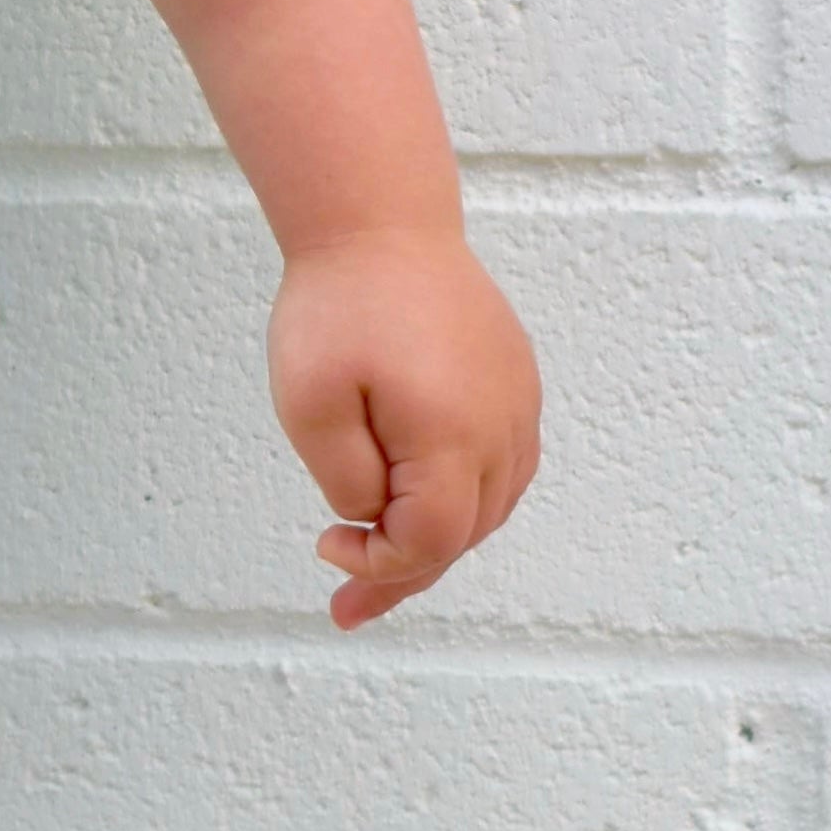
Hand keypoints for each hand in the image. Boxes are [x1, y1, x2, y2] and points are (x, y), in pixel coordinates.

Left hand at [267, 231, 541, 628]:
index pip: (431, 542)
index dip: (379, 567)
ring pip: (489, 506)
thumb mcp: (312, 402)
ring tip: (381, 567)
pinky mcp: (515, 382)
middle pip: (464, 533)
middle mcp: (504, 431)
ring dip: (439, 541)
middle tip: (347, 608)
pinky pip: (501, 466)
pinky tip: (424, 506)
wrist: (379, 223)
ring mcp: (519, 405)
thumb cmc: (338, 307)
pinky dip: (463, 499)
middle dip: (406, 573)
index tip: (324, 546)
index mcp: (455, 440)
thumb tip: (374, 517)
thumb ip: (348, 479)